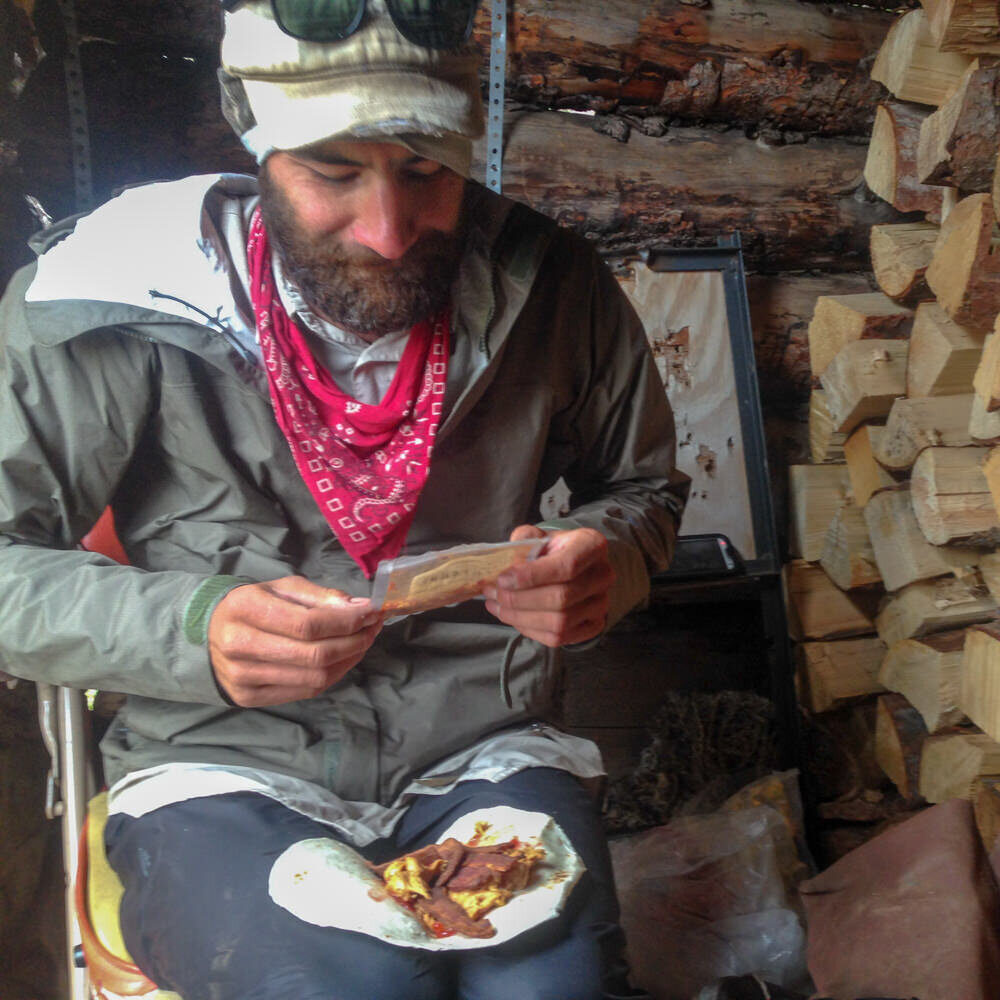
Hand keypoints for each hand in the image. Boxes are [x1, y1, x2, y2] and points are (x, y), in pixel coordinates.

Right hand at [208, 576, 382, 706]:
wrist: (213, 633)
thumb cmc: (255, 604)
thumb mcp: (284, 587)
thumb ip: (322, 597)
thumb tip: (361, 609)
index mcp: (245, 608)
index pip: (308, 624)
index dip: (346, 622)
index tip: (372, 613)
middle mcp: (239, 644)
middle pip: (314, 655)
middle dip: (354, 641)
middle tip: (372, 628)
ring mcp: (241, 676)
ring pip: (314, 678)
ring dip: (349, 660)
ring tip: (362, 641)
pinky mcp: (248, 697)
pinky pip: (306, 691)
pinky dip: (334, 675)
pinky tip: (343, 659)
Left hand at [482, 526, 613, 646]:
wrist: (575, 566)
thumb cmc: (553, 550)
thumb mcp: (538, 536)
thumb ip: (522, 541)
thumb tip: (503, 561)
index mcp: (591, 546)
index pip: (566, 566)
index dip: (532, 576)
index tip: (502, 579)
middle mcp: (602, 575)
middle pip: (561, 597)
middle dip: (519, 599)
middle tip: (492, 593)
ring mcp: (601, 604)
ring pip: (559, 622)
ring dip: (520, 617)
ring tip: (496, 605)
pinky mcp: (593, 625)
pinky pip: (559, 638)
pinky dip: (530, 630)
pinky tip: (511, 617)